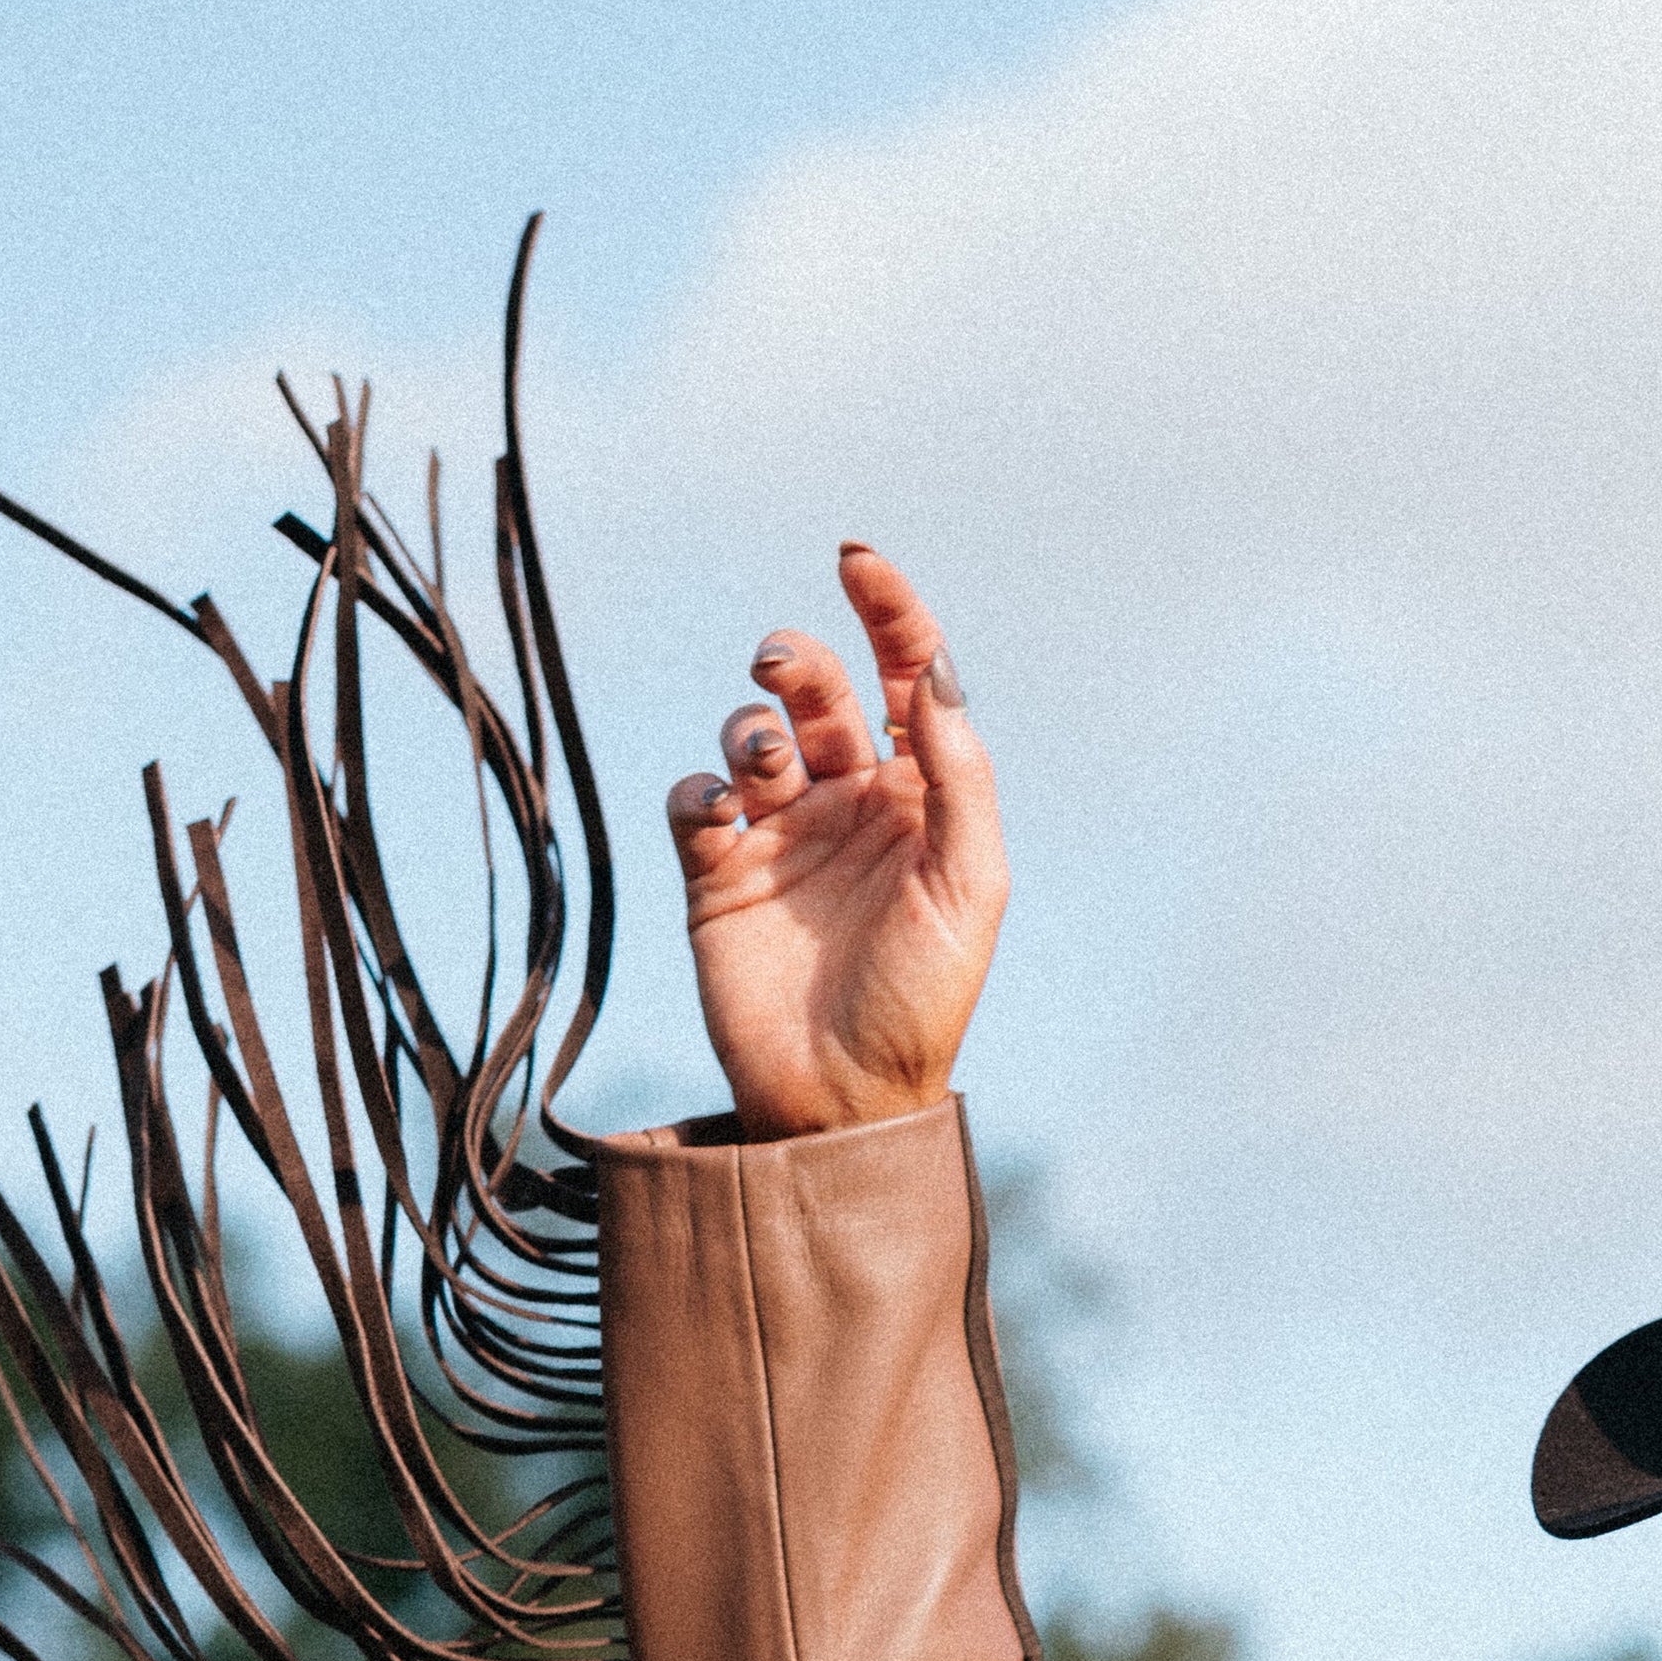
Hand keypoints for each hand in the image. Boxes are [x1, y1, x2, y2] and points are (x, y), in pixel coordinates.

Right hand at [664, 547, 1008, 1138]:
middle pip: (818, 691)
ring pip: (752, 733)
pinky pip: (693, 799)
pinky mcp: (719, 874)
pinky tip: (718, 821)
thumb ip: (957, 777)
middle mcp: (851, 803)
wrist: (840, 1099)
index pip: (907, 677)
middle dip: (796, 660)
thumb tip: (937, 672)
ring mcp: (782, 835)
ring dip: (752, 729)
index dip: (888, 612)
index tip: (856, 560)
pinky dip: (698, 791)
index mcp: (921, 798)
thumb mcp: (968, 887)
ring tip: (762, 773)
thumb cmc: (921, 1001)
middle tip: (780, 666)